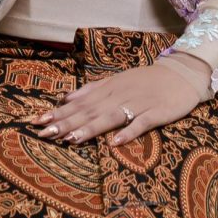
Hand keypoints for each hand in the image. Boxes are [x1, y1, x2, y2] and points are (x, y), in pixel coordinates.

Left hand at [27, 51, 213, 145]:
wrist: (181, 74)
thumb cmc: (146, 80)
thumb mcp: (117, 80)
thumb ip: (93, 89)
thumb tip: (66, 98)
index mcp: (108, 88)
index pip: (78, 103)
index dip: (58, 113)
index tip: (36, 122)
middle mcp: (119, 95)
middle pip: (89, 110)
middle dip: (65, 122)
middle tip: (43, 133)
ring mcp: (138, 104)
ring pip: (110, 117)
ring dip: (90, 128)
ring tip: (71, 139)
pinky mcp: (156, 113)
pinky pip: (140, 124)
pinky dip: (127, 133)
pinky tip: (114, 143)